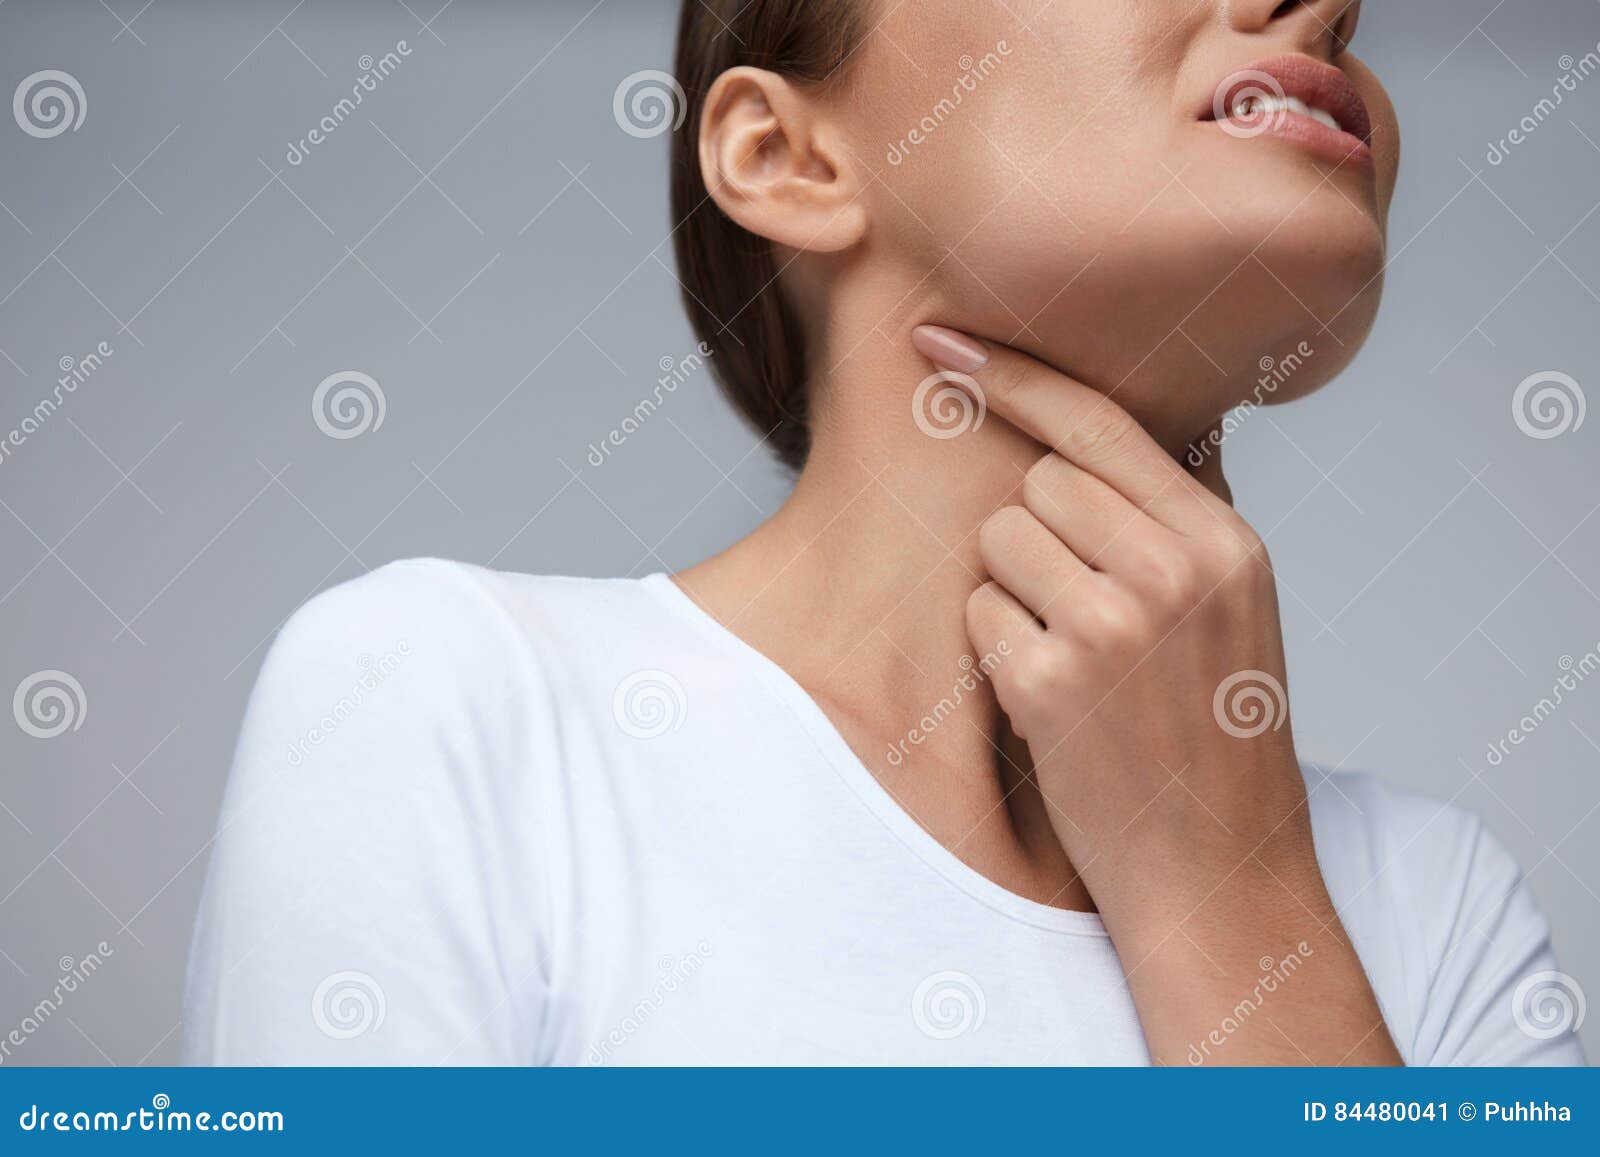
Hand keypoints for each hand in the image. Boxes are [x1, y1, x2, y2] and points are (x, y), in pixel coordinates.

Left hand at [912, 324, 1400, 1065]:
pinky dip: (1000, 653)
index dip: (1013, 374)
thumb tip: (1156, 420)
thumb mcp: (1240, 609)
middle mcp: (1173, 568)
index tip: (940, 336)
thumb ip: (1189, 511)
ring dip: (1015, 592)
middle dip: (1037, 534)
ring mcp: (1112, 624)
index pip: (1099, 421)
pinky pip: (980, 615)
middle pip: (1038, 481)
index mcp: (1224, 540)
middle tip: (1082, 609)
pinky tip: (1053, 702)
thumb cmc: (1217, 732)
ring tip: (1076, 658)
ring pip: (999, 541)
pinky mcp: (1053, 682)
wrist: (1217, 866)